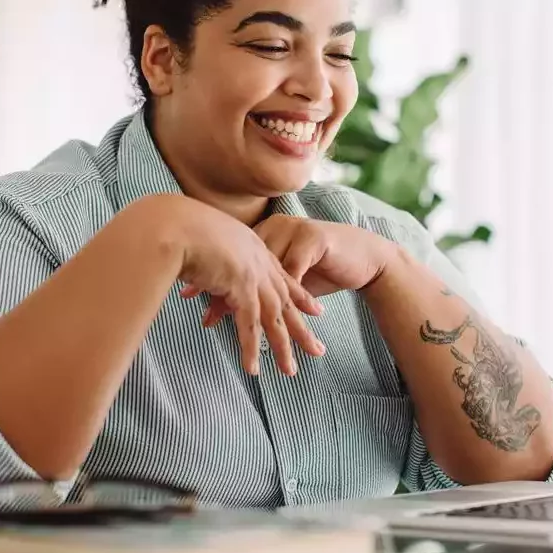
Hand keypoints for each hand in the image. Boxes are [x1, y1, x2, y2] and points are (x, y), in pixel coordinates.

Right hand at [162, 196, 325, 375]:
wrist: (174, 223)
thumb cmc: (179, 227)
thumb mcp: (204, 240)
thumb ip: (211, 256)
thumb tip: (203, 269)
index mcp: (253, 247)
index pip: (282, 276)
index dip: (299, 295)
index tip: (315, 310)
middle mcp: (259, 262)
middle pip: (286, 301)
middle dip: (301, 328)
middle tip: (317, 350)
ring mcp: (252, 276)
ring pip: (274, 318)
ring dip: (282, 347)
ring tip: (289, 372)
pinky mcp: (241, 289)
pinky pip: (249, 325)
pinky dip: (251, 349)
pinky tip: (253, 369)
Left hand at [185, 215, 396, 325]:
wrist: (363, 255)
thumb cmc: (322, 266)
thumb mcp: (284, 277)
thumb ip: (256, 286)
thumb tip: (220, 305)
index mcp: (264, 233)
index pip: (232, 257)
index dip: (211, 278)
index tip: (189, 296)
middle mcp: (276, 228)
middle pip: (244, 263)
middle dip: (224, 292)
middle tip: (205, 315)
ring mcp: (294, 232)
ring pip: (266, 270)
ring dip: (251, 300)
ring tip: (235, 323)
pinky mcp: (314, 241)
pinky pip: (293, 272)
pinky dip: (282, 296)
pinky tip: (272, 313)